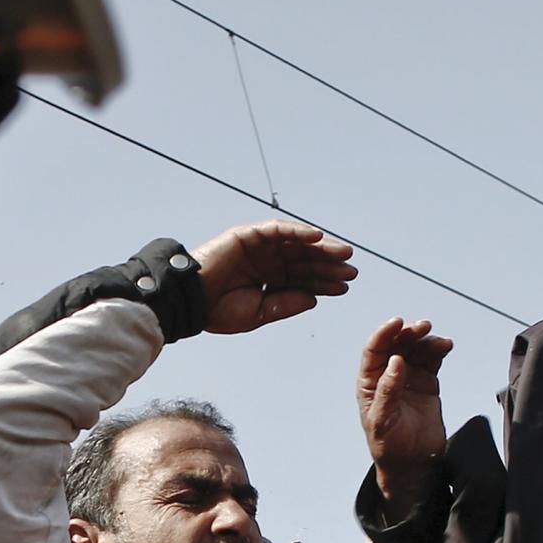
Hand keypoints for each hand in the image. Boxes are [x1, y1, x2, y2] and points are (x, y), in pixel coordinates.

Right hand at [188, 221, 354, 335]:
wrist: (191, 302)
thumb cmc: (218, 311)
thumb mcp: (260, 313)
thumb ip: (287, 304)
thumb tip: (314, 298)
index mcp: (269, 282)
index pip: (302, 280)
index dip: (324, 283)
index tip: (345, 287)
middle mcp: (267, 263)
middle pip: (304, 261)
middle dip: (328, 266)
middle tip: (351, 271)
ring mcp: (259, 248)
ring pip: (296, 245)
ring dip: (320, 248)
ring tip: (343, 254)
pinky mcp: (249, 235)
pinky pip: (278, 229)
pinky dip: (298, 231)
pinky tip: (318, 238)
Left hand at [356, 316, 451, 508]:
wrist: (412, 464)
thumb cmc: (389, 447)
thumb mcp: (382, 421)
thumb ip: (388, 391)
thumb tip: (395, 362)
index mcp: (370, 383)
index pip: (374, 351)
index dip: (384, 334)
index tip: (397, 323)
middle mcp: (388, 376)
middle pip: (397, 345)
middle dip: (409, 333)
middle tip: (423, 327)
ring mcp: (408, 378)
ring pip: (416, 349)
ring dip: (426, 340)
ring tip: (439, 341)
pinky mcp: (427, 383)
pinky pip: (432, 360)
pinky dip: (438, 350)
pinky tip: (445, 346)